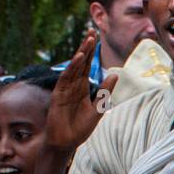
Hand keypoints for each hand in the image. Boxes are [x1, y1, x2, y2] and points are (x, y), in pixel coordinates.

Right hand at [44, 32, 118, 152]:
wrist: (66, 142)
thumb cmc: (80, 129)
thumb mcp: (97, 110)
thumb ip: (104, 93)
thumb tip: (114, 75)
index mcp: (82, 88)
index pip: (87, 66)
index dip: (92, 52)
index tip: (97, 38)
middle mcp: (73, 85)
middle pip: (81, 62)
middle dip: (86, 47)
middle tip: (92, 30)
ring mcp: (65, 89)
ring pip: (74, 67)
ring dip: (81, 53)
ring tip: (88, 39)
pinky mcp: (59, 94)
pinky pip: (66, 78)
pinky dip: (72, 67)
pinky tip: (78, 57)